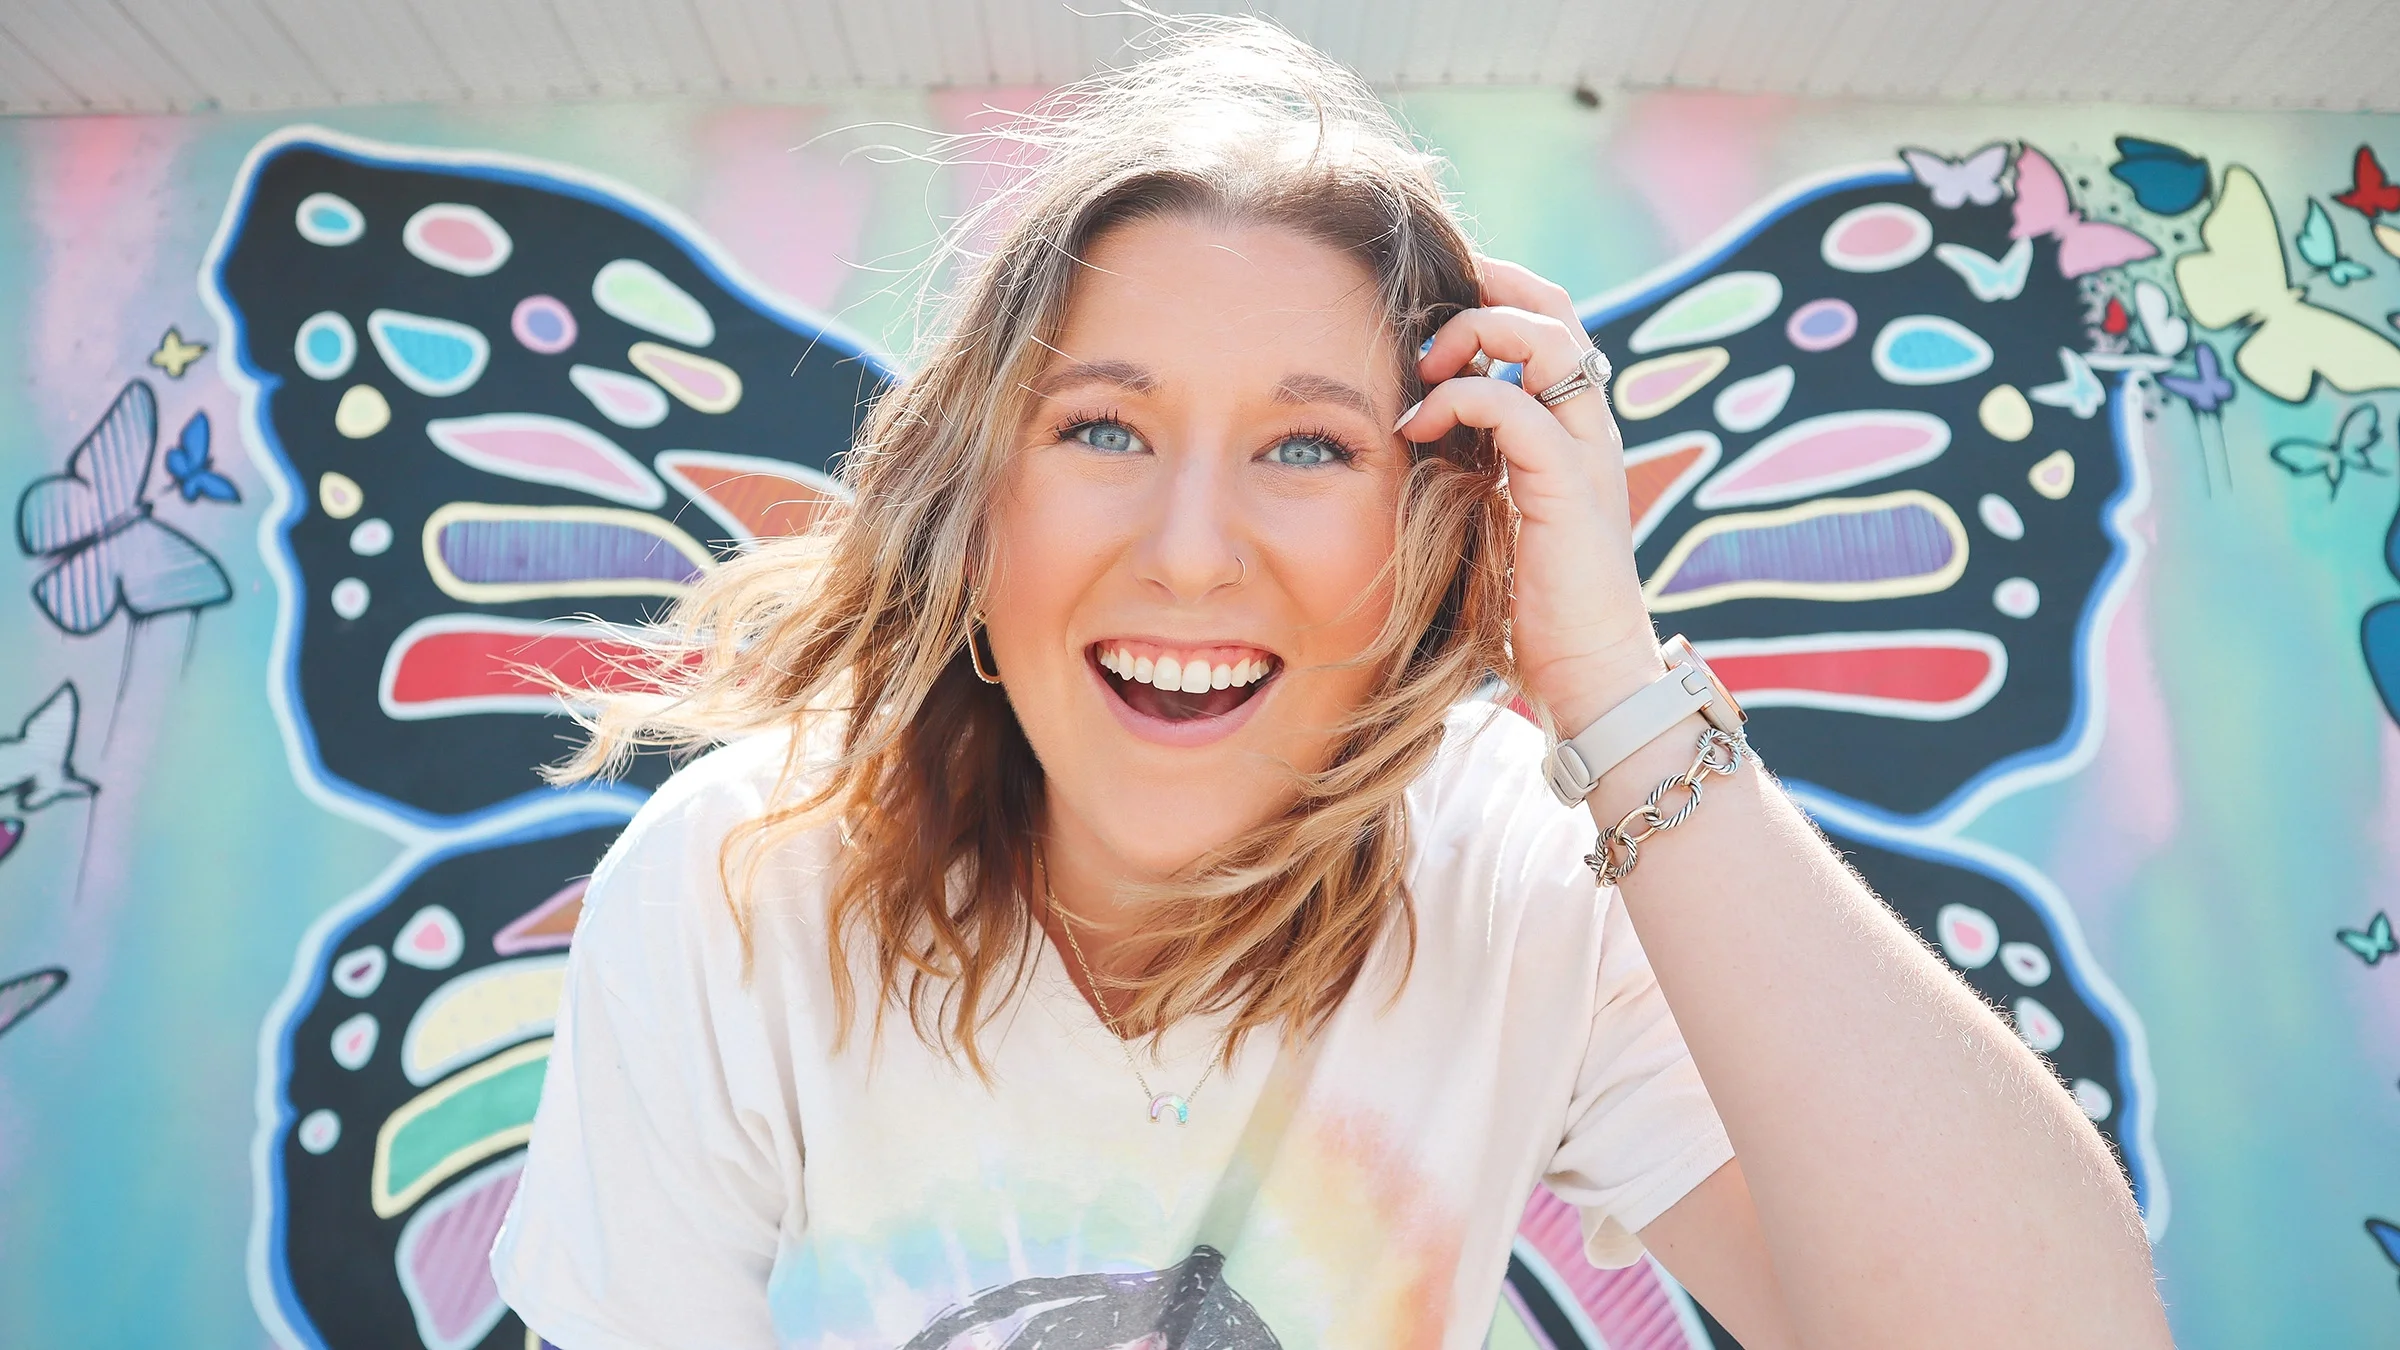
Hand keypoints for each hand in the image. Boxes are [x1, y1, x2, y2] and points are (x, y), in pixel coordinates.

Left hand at [1395, 258, 1662, 732]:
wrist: (1590, 673)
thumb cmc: (1534, 607)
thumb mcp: (1497, 513)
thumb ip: (1475, 464)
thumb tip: (1412, 430)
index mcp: (1572, 427)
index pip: (1547, 320)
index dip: (1494, 291)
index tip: (1429, 302)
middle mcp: (1588, 426)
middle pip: (1556, 306)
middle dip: (1489, 284)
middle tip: (1424, 307)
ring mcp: (1585, 452)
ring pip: (1547, 338)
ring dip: (1476, 332)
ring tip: (1424, 366)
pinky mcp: (1567, 486)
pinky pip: (1517, 407)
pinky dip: (1461, 399)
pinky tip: (1418, 426)